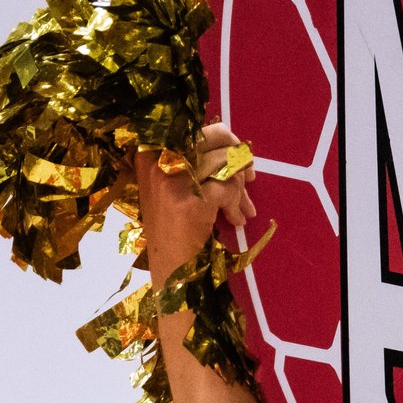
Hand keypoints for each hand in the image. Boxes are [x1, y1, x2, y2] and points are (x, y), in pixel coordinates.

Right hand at [134, 124, 258, 284]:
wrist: (170, 274)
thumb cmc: (174, 232)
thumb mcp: (177, 188)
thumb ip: (197, 164)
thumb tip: (235, 147)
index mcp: (150, 152)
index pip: (198, 128)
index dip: (225, 141)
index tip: (238, 159)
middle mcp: (157, 159)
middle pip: (216, 139)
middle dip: (239, 158)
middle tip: (251, 179)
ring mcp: (172, 179)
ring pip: (226, 164)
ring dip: (240, 189)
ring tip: (242, 210)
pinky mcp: (191, 201)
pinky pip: (228, 188)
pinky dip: (236, 204)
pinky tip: (235, 220)